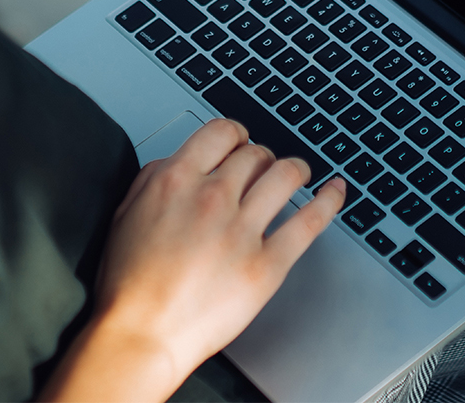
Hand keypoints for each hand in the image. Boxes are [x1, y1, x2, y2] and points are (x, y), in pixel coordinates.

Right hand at [42, 120, 345, 401]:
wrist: (142, 333)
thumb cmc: (130, 282)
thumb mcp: (128, 211)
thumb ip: (156, 176)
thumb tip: (183, 159)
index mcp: (177, 180)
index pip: (222, 131)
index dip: (236, 133)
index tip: (240, 141)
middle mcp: (213, 197)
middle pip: (255, 153)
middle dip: (260, 156)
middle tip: (261, 167)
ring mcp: (243, 231)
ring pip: (285, 175)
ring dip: (294, 168)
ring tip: (298, 172)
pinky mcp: (267, 265)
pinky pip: (308, 222)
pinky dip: (328, 201)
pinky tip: (336, 190)